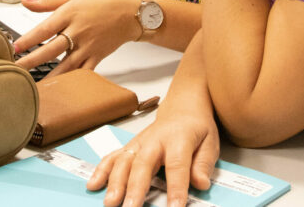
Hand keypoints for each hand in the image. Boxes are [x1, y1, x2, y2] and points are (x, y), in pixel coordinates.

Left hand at [12, 0, 139, 74]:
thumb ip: (47, 1)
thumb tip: (25, 2)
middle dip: (32, 61)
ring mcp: (88, 47)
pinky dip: (72, 82)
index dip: (29, 40)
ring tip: (33, 85)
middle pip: (51, 50)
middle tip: (17, 69)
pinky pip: (83, 72)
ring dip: (49, 76)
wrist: (130, 13)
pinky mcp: (97, 57)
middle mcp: (78, 32)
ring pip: (66, 66)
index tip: (15, 48)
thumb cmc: (102, 2)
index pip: (45, 29)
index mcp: (70, 14)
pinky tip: (60, 89)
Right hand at [87, 97, 218, 206]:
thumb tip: (200, 183)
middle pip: (143, 165)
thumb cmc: (196, 127)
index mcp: (179, 138)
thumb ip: (204, 163)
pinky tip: (93, 185)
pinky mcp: (130, 146)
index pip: (177, 166)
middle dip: (135, 188)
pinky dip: (102, 170)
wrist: (183, 106)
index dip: (176, 188)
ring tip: (110, 202)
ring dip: (115, 182)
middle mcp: (155, 140)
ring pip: (124, 162)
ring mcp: (140, 143)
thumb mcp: (210, 142)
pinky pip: (113, 157)